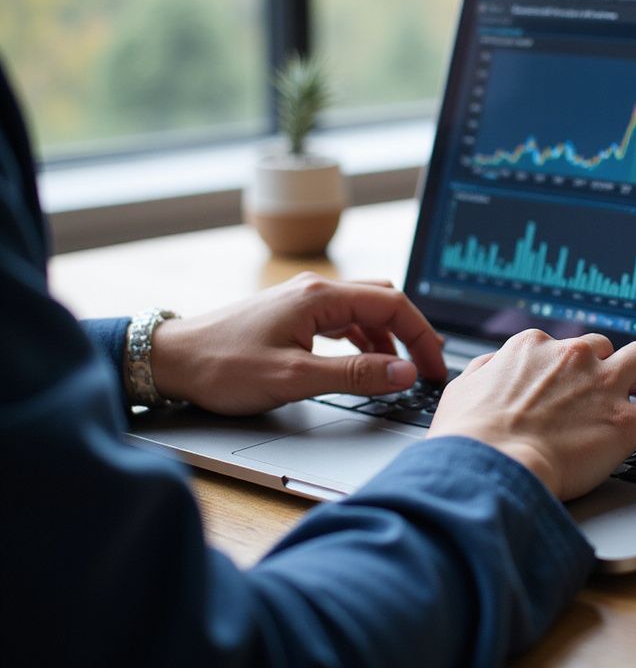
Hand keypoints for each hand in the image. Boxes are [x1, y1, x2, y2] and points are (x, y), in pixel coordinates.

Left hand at [146, 273, 447, 415]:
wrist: (170, 360)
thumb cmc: (223, 366)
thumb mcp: (295, 377)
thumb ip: (355, 375)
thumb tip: (404, 372)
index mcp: (319, 296)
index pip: (392, 303)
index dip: (421, 336)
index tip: (434, 368)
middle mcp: (315, 290)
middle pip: (382, 300)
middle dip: (410, 332)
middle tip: (425, 367)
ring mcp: (302, 300)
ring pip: (363, 310)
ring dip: (387, 337)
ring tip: (399, 370)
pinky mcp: (292, 315)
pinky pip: (342, 320)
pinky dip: (363, 340)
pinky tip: (364, 363)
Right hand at [427, 329, 635, 500]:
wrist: (488, 465)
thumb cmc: (469, 437)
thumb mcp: (463, 391)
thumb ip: (485, 372)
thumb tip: (492, 369)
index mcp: (533, 347)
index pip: (562, 345)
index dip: (571, 365)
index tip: (574, 380)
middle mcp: (572, 356)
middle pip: (605, 347)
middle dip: (610, 366)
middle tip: (610, 390)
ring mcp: (602, 386)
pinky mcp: (626, 422)